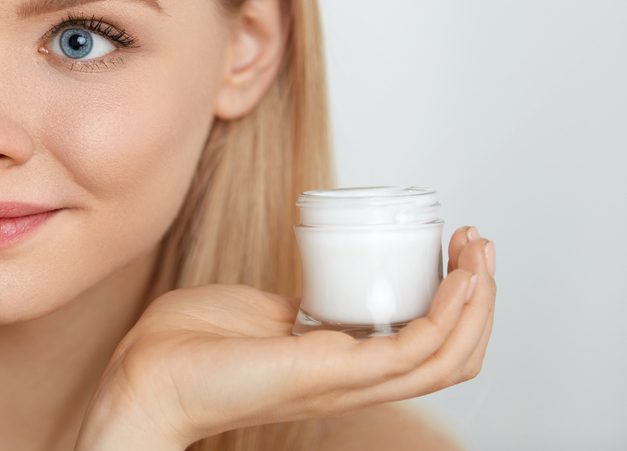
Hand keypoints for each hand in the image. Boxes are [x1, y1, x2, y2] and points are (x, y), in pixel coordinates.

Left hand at [76, 227, 495, 449]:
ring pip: (446, 357)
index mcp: (340, 364)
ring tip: (479, 254)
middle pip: (451, 356)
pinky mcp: (332, 372)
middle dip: (479, 299)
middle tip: (479, 246)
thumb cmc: (189, 346)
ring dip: (476, 302)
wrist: (146, 374)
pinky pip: (413, 351)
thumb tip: (313, 296)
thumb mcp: (261, 314)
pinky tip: (458, 278)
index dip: (454, 303)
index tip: (456, 249)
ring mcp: (346, 380)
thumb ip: (298, 309)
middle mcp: (353, 379)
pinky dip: (447, 314)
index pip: (424, 349)